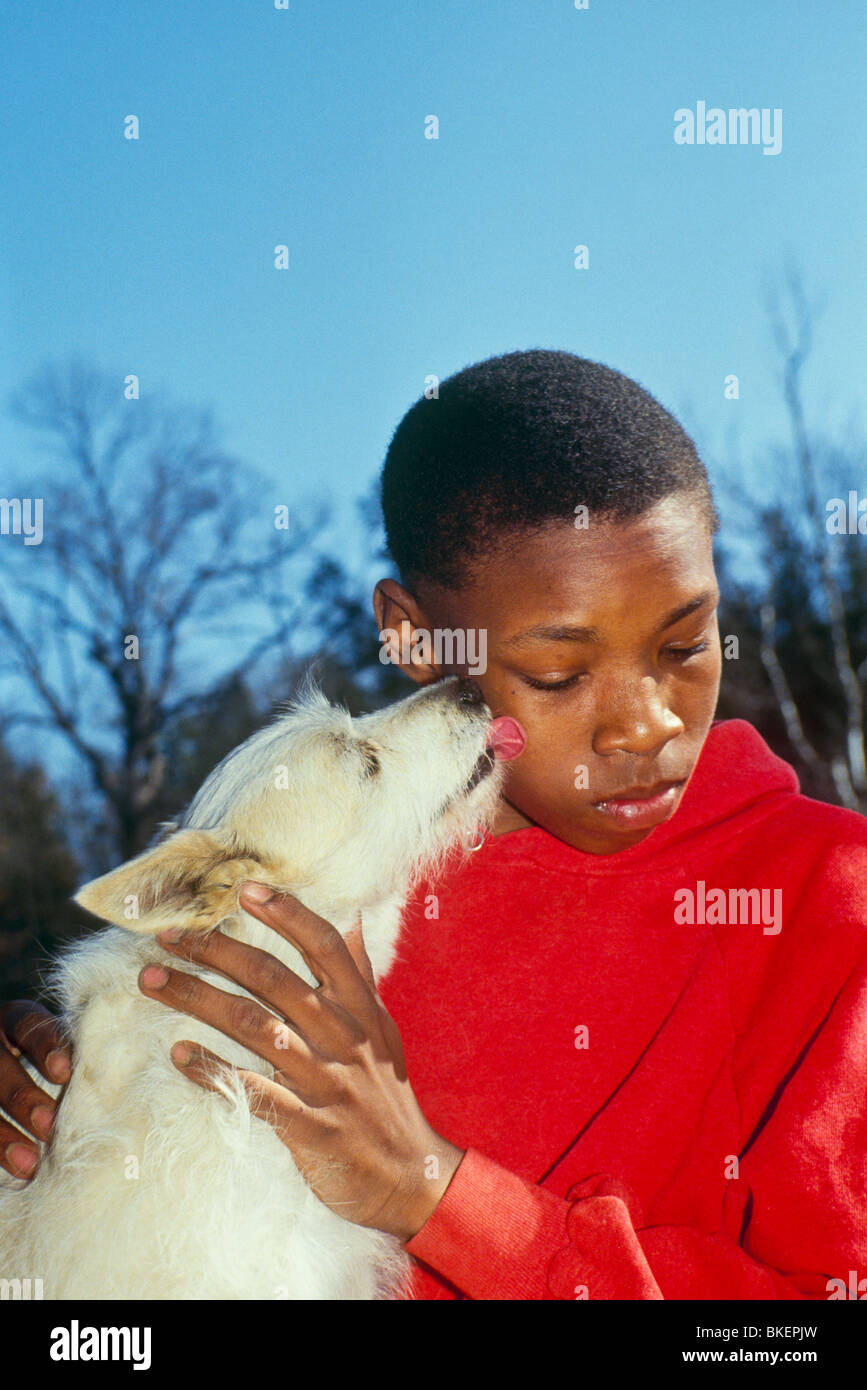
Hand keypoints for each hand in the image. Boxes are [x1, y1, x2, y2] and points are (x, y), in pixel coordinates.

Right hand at [0, 1000, 71, 1177]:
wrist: (20, 1085)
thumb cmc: (55, 1065)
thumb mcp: (57, 1051)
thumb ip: (76, 1056)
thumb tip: (125, 1079)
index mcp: (15, 1022)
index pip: (27, 1025)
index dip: (45, 1047)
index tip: (65, 1073)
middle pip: (1, 1066)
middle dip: (24, 1097)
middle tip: (49, 1125)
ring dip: (5, 1133)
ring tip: (30, 1161)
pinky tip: (16, 1167)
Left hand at [138, 884, 464, 1241]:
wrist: (409, 1175)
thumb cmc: (386, 1095)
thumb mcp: (382, 1031)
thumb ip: (361, 975)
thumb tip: (354, 919)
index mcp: (360, 1008)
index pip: (324, 945)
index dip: (286, 913)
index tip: (244, 890)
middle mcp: (342, 1036)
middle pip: (274, 978)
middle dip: (216, 951)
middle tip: (169, 937)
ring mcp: (325, 1080)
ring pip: (253, 1026)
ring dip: (197, 998)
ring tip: (153, 981)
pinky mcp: (308, 1126)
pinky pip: (252, 1091)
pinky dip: (213, 1071)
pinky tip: (179, 1054)